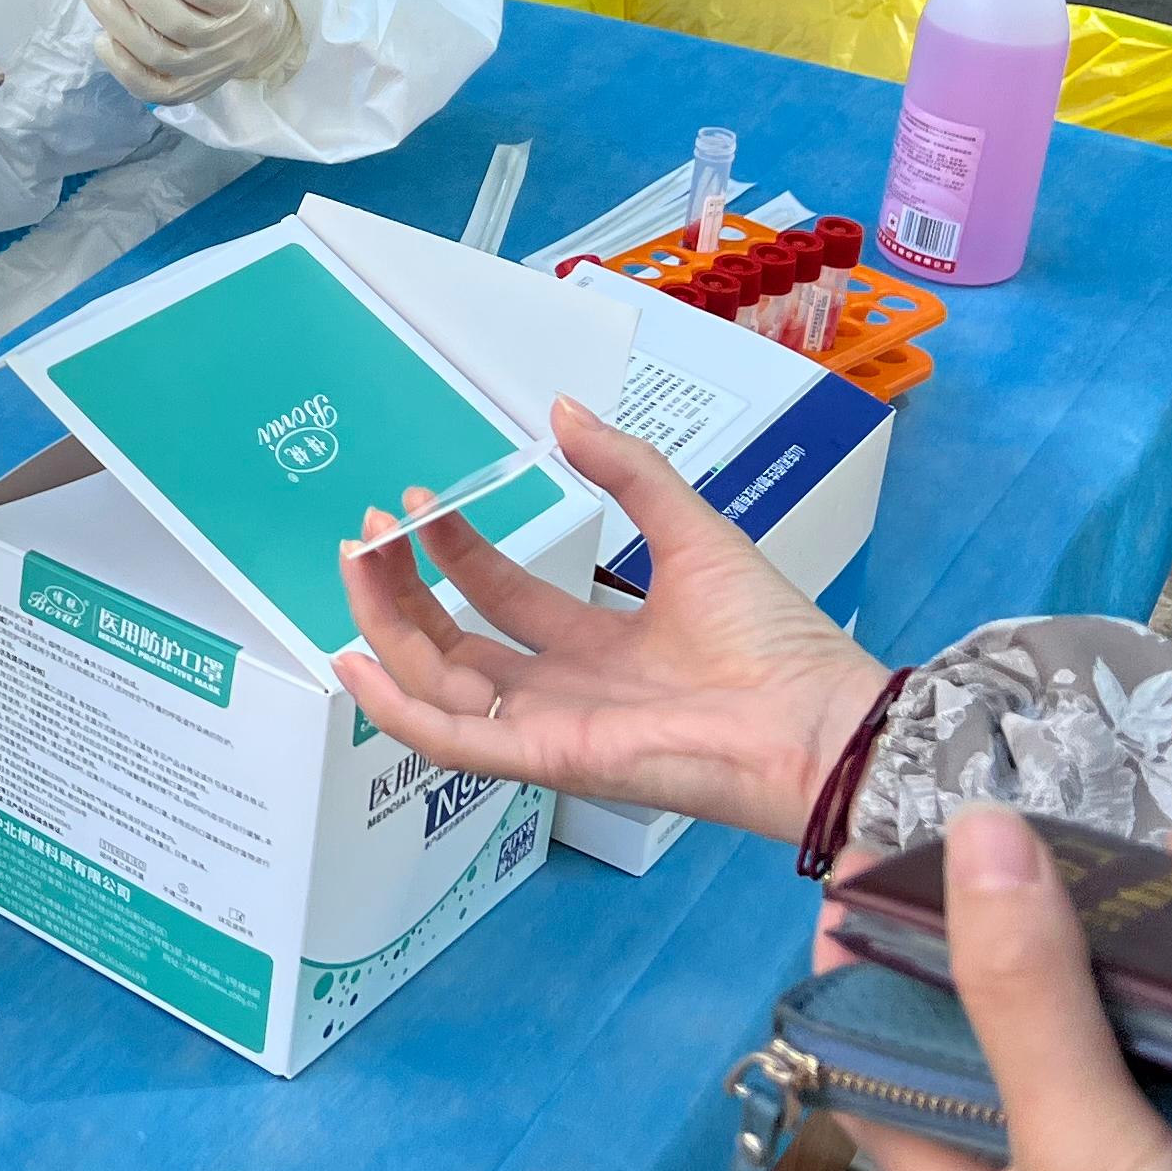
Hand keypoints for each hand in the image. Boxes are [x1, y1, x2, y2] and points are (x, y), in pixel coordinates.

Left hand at [84, 0, 304, 105]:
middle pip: (173, 21)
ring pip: (156, 54)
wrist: (263, 40)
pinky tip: (100, 36)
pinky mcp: (185, 92)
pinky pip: (149, 88)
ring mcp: (206, 73)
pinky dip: (121, 67)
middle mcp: (228, 45)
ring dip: (116, 20)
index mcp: (247, 6)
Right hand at [328, 394, 888, 840]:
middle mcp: (564, 691)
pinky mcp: (544, 760)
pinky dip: (394, 710)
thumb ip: (627, 472)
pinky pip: (450, 741)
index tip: (419, 504)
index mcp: (599, 647)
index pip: (502, 598)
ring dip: (384, 627)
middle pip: (453, 644)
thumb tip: (563, 410)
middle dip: (401, 588)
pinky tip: (355, 661)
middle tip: (369, 532)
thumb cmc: (774, 641)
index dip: (454, 552)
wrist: (816, 718)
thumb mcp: (691, 531)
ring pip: (437, 685)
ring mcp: (548, 728)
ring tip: (356, 564)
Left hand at [831, 806, 1171, 1170]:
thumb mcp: (1073, 1147)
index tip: (866, 872)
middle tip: (1043, 837)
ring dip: (1146, 947)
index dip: (863, 969)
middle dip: (1035, 934)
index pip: (878, 1063)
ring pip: (1134, 1033)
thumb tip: (975, 840)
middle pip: (1019, 1033)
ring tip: (1167, 858)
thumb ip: (1022, 1001)